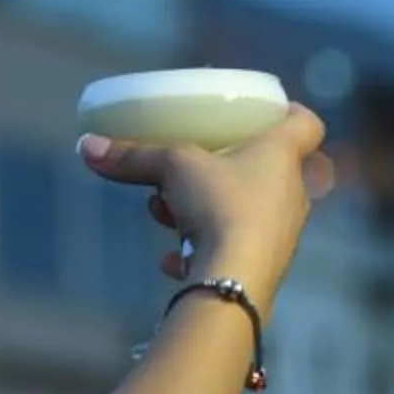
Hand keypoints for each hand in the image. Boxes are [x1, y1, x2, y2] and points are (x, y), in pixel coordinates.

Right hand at [79, 102, 334, 314]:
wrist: (234, 282)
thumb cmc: (219, 204)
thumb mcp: (172, 167)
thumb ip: (134, 156)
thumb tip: (87, 146)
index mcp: (281, 156)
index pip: (306, 124)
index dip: (291, 112)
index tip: (266, 112)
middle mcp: (291, 193)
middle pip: (266, 168)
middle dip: (223, 167)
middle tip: (191, 167)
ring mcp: (280, 235)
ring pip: (243, 209)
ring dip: (205, 208)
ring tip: (166, 213)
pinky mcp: (263, 269)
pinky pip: (230, 249)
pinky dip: (202, 249)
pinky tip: (173, 259)